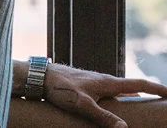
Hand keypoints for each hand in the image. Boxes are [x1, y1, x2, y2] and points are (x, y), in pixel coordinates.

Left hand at [44, 62, 166, 127]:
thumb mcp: (82, 105)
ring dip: (131, 95)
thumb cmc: (59, 88)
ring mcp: (94, 81)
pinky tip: (113, 104)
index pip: (140, 84)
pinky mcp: (85, 84)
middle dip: (147, 93)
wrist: (38, 76)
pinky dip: (116, 97)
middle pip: (132, 86)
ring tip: (141, 104)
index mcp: (108, 82)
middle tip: (160, 101)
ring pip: (118, 89)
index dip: (157, 89)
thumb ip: (103, 117)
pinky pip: (107, 91)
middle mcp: (104, 79)